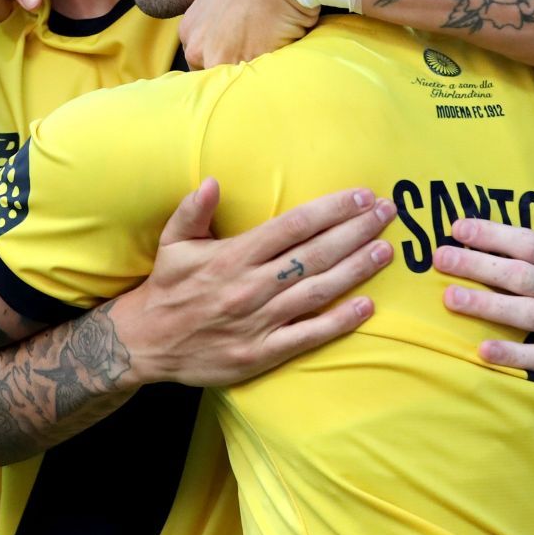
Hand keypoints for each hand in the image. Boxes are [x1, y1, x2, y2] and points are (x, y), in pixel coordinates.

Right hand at [109, 180, 394, 386]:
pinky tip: (367, 307)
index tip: (362, 196)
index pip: (293, 225)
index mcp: (233, 255)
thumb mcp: (173, 242)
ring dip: (356, 271)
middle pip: (315, 254)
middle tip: (389, 215)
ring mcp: (258, 321)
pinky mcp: (261, 353)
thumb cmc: (167, 287)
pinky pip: (308, 335)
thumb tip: (214, 181)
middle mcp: (250, 286)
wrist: (144, 343)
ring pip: (318, 291)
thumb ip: (194, 210)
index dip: (332, 209)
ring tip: (386, 252)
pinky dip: (339, 321)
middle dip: (356, 232)